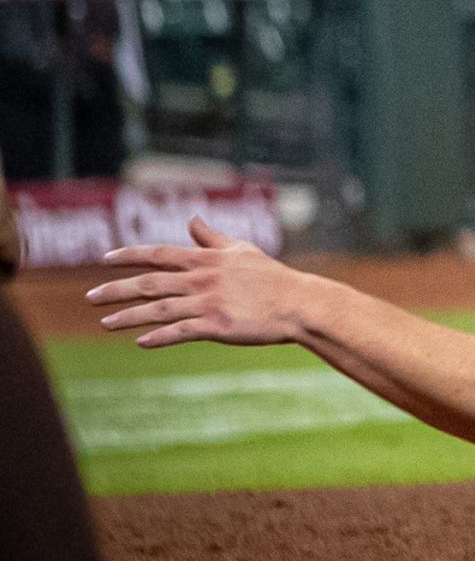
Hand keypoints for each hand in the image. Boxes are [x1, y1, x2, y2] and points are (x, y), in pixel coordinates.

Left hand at [89, 219, 311, 348]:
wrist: (299, 304)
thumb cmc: (272, 277)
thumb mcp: (241, 250)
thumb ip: (211, 237)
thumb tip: (191, 219)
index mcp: (207, 260)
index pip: (159, 254)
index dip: (129, 256)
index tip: (104, 260)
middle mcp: (202, 279)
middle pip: (149, 283)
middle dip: (116, 290)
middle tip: (90, 297)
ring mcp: (208, 303)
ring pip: (158, 309)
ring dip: (128, 317)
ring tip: (105, 324)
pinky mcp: (217, 326)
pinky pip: (180, 331)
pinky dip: (159, 336)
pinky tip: (141, 342)